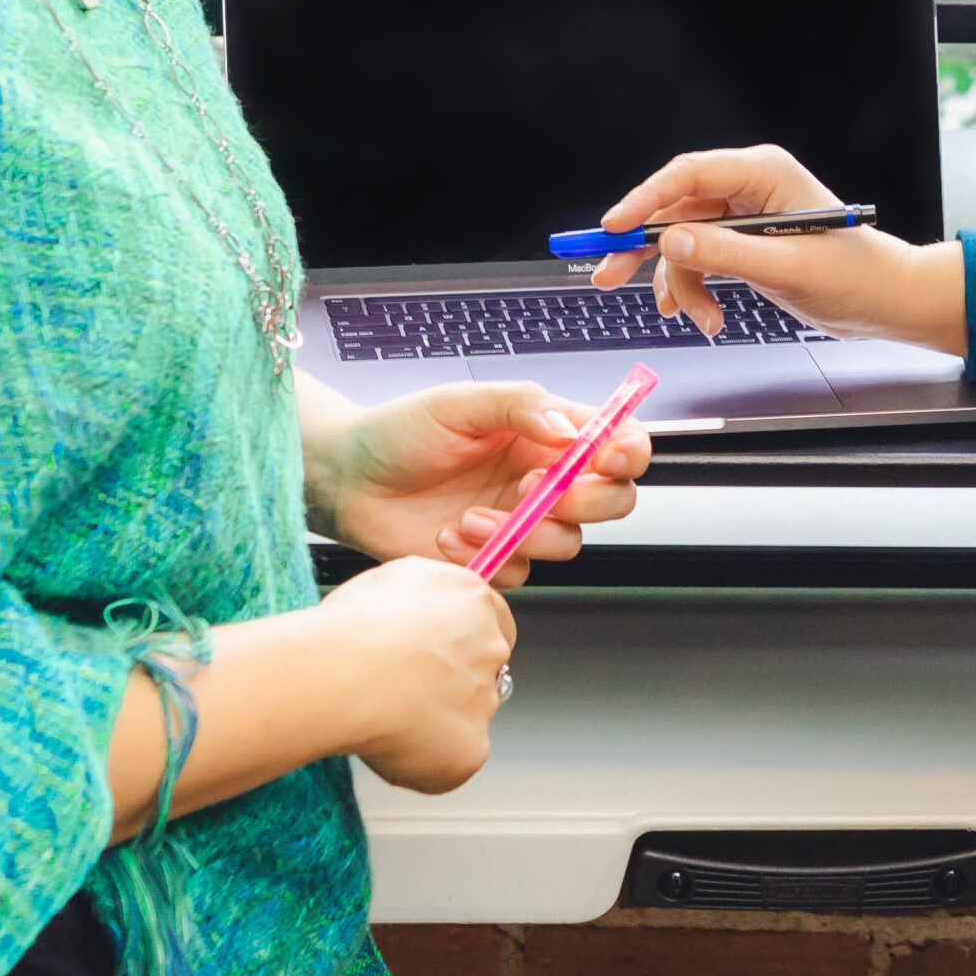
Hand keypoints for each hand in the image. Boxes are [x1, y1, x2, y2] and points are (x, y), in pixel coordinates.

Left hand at [301, 375, 649, 586]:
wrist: (347, 481)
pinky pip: (519, 573)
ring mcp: (521, 522)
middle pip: (611, 500)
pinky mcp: (494, 559)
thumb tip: (567, 429)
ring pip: (568, 543)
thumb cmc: (400, 433)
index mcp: (545, 433)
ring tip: (472, 516)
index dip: (628, 451)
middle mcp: (542, 478)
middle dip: (587, 501)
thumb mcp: (460, 402)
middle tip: (542, 490)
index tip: (609, 457)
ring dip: (527, 533)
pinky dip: (488, 558)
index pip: (616, 441)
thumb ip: (519, 405)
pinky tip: (449, 536)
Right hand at [306, 555, 514, 792]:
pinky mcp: (471, 749)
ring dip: (438, 720)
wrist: (342, 675)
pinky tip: (392, 744)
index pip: (492, 622)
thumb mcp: (394, 579)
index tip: (435, 653)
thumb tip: (421, 611)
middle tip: (406, 687)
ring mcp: (484, 700)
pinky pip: (454, 761)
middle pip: (484, 670)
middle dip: (452, 681)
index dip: (460, 641)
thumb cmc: (352, 628)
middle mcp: (490, 648)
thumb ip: (426, 598)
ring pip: (467, 716)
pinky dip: (427, 761)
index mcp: (473, 599)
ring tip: (389, 714)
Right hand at [590, 144, 965, 353]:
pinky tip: (702, 315)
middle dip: (642, 247)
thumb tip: (671, 241)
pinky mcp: (743, 245)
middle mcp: (748, 188)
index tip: (613, 227)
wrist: (887, 301)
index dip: (644, 200)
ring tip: (700, 318)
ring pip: (683, 242)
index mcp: (763, 173)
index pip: (687, 175)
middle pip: (674, 208)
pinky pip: (699, 261)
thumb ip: (725, 252)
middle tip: (606, 274)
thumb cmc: (856, 275)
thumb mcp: (787, 266)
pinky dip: (694, 290)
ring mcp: (743, 217)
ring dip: (681, 284)